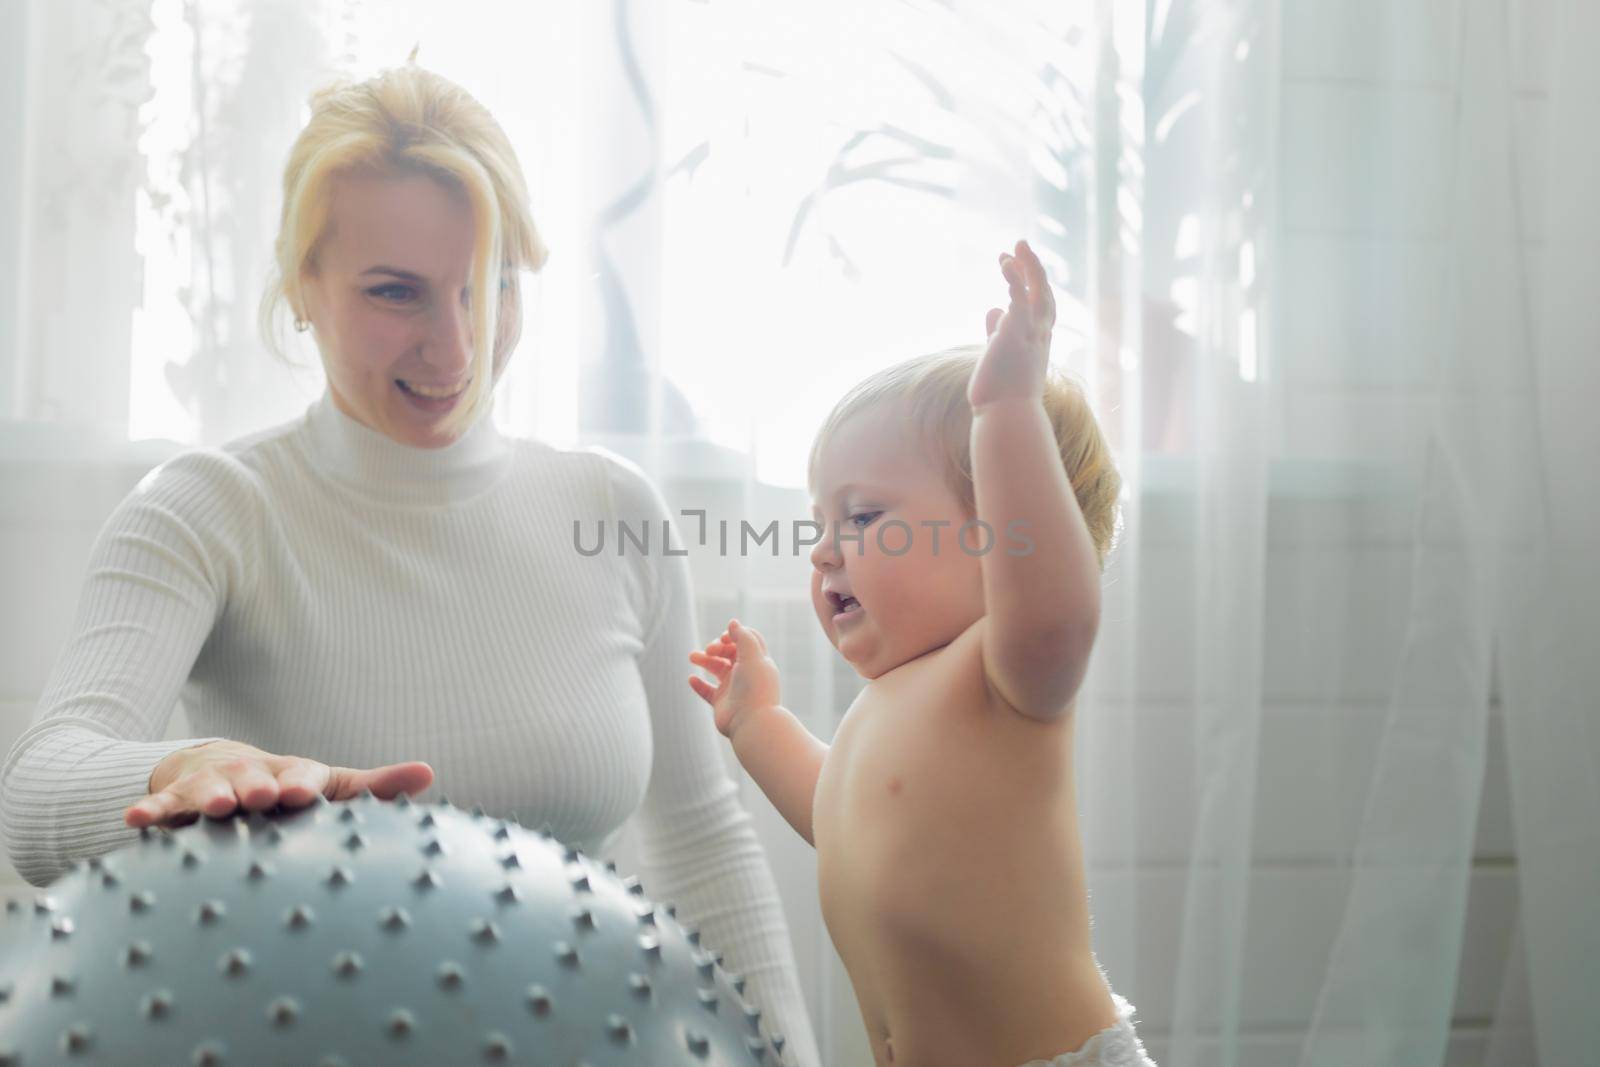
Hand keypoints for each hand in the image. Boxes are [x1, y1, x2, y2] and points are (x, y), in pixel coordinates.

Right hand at [124, 739, 434, 829]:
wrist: (220, 766)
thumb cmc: (286, 786)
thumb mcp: (328, 785)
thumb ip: (375, 787)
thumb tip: (430, 773)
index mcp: (291, 775)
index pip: (299, 775)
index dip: (301, 783)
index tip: (303, 794)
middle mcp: (251, 776)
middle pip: (252, 779)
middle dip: (256, 787)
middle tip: (260, 798)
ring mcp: (211, 786)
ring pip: (209, 790)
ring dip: (210, 796)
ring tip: (214, 808)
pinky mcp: (175, 800)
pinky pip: (161, 807)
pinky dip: (150, 811)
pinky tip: (135, 820)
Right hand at [687, 619, 782, 738]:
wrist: (752, 723)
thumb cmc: (755, 688)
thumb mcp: (752, 656)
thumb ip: (743, 637)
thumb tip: (733, 622)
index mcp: (757, 661)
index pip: (747, 640)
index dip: (734, 634)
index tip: (724, 638)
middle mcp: (746, 673)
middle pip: (728, 652)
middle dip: (716, 647)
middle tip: (709, 651)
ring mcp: (733, 688)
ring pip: (716, 668)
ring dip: (703, 660)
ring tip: (692, 657)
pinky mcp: (722, 702)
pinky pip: (707, 690)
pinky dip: (698, 684)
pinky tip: (692, 679)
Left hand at [968, 238, 1056, 408]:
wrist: (1006, 415)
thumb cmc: (1002, 394)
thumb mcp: (1000, 356)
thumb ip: (998, 331)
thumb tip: (994, 309)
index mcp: (1037, 342)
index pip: (1040, 307)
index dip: (1030, 284)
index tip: (1013, 266)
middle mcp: (1039, 336)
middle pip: (1044, 294)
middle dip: (1033, 269)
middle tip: (1019, 245)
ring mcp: (1029, 335)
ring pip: (1036, 294)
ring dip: (1027, 268)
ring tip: (1013, 248)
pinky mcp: (1014, 334)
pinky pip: (1019, 301)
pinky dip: (1015, 281)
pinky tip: (1006, 263)